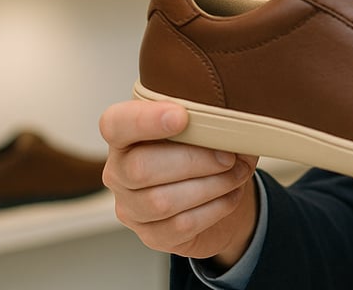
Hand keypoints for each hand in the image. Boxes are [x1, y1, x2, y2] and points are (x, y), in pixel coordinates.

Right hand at [99, 99, 258, 267]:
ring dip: (211, 185)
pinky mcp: (152, 235)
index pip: (115, 124)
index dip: (145, 120)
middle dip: (193, 161)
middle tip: (228, 156)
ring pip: (161, 202)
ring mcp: (131, 207)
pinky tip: (231, 194)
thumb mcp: (206, 126)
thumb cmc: (204, 150)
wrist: (217, 193)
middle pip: (140, 168)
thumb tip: (236, 122)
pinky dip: (216, 207)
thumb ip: (209, 118)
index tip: (182, 116)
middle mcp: (119, 172)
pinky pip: (182, 225)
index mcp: (126, 135)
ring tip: (237, 173)